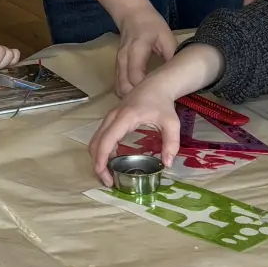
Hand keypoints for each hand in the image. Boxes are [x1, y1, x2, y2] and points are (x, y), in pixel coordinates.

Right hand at [88, 45, 225, 183]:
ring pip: (95, 140)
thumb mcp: (172, 124)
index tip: (105, 176)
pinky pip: (100, 137)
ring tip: (109, 174)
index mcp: (125, 118)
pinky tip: (112, 161)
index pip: (106, 141)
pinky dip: (101, 151)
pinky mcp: (110, 119)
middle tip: (108, 181)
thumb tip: (167, 165)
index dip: (101, 160)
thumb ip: (171, 143)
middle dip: (97, 164)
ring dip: (98, 158)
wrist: (156, 85)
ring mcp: (109, 117)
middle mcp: (112, 117)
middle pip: (95, 143)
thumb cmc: (163, 104)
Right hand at [114, 8, 175, 96]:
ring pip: (119, 89)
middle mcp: (123, 59)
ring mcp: (118, 63)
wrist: (133, 15)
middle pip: (124, 87)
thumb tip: (179, 77)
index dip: (146, 90)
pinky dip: (127, 93)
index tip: (160, 97)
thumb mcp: (167, 38)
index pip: (136, 77)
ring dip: (131, 98)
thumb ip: (172, 57)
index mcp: (136, 50)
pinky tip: (140, 96)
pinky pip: (118, 86)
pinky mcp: (117, 67)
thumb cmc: (152, 25)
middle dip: (138, 99)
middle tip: (155, 104)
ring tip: (147, 102)